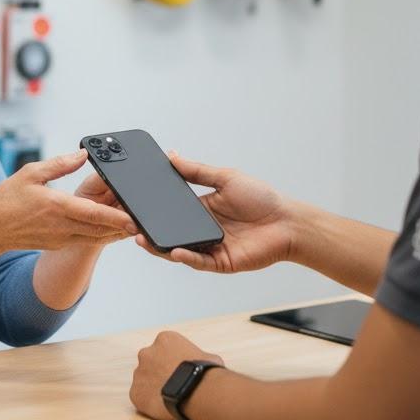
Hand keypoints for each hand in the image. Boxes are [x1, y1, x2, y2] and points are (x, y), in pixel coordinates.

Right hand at [0, 150, 134, 252]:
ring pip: (97, 236)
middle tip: (145, 218)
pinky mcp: (60, 243)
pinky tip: (114, 226)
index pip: (94, 214)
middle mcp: (62, 226)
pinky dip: (102, 234)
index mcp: (57, 207)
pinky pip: (87, 239)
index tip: (135, 218)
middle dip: (125, 225)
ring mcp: (62, 238)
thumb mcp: (31, 173)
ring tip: (136, 222)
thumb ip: (60, 164)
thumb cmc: (8, 200)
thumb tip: (83, 154)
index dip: (117, 217)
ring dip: (116, 231)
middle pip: (102, 228)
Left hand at [130, 331, 224, 419]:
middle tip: (172, 383)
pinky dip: (148, 402)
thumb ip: (201, 357)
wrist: (196, 392)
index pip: (164, 348)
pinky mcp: (135, 392)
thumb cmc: (205, 373)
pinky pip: (139, 397)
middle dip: (158, 371)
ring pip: (143, 379)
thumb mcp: (209, 357)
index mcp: (164, 339)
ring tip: (168, 397)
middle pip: (150, 361)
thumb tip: (208, 363)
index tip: (179, 370)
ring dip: (153, 386)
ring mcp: (139, 373)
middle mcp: (147, 353)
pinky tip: (162, 406)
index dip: (172, 360)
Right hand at [136, 153, 293, 273]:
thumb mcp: (226, 177)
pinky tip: (175, 251)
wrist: (288, 221)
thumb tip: (172, 156)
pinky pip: (199, 261)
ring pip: (179, 250)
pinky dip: (186, 257)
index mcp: (202, 209)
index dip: (154, 209)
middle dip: (149, 230)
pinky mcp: (221, 262)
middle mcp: (203, 230)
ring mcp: (210, 248)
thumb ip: (197, 170)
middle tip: (130, 224)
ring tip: (142, 239)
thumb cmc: (262, 198)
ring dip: (160, 246)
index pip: (171, 211)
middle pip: (170, 232)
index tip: (134, 203)